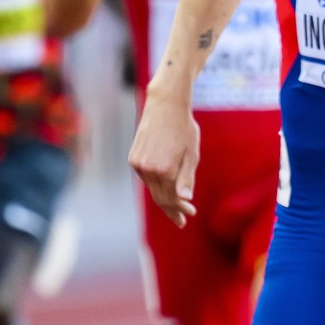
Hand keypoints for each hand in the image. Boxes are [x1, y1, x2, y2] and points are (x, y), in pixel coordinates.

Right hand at [128, 89, 200, 226]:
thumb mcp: (191, 153)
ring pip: (152, 188)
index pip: (171, 199)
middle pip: (159, 198)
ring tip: (175, 205)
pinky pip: (145, 177)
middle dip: (172, 209)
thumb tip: (185, 199)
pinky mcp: (133, 158)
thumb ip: (187, 178)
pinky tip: (164, 186)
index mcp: (164, 170)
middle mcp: (148, 169)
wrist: (165, 106)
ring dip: (163, 197)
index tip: (190, 214)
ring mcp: (138, 164)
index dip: (180, 208)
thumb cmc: (184, 128)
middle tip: (182, 219)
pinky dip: (155, 184)